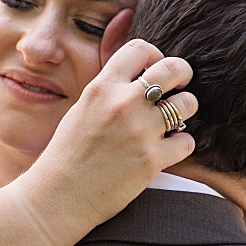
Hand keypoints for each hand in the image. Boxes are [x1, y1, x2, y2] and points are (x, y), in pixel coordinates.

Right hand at [16, 38, 198, 232]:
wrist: (58, 196)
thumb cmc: (68, 154)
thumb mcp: (81, 109)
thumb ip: (108, 90)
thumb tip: (138, 76)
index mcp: (101, 88)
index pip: (140, 49)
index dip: (154, 56)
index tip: (154, 70)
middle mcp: (122, 104)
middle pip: (173, 68)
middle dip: (182, 75)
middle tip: (178, 88)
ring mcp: (139, 131)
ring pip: (187, 104)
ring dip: (184, 111)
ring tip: (171, 122)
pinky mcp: (152, 159)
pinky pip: (187, 141)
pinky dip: (180, 145)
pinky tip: (165, 150)